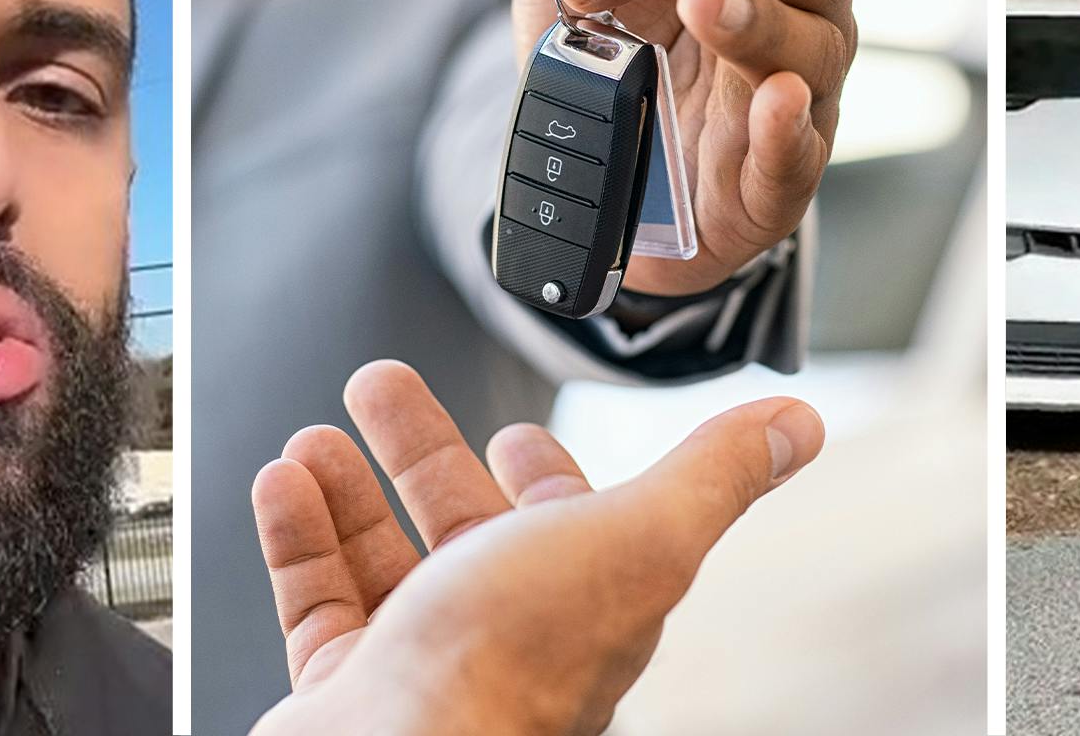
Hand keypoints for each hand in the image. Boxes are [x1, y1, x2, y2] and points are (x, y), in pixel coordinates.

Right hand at [247, 360, 824, 735]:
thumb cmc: (513, 666)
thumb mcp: (639, 537)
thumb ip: (711, 477)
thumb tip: (794, 427)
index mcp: (582, 601)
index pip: (569, 530)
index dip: (542, 476)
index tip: (513, 434)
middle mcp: (503, 636)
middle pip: (461, 529)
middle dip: (421, 452)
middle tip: (379, 389)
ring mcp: (421, 667)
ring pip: (382, 563)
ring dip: (350, 490)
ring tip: (317, 436)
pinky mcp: (345, 691)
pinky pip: (317, 603)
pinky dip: (299, 538)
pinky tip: (285, 485)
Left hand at [500, 0, 856, 295]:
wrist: (610, 165)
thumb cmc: (616, 44)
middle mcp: (801, 8)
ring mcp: (803, 96)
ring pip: (811, 52)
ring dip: (756, 22)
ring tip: (701, 1)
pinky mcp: (779, 181)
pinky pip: (800, 155)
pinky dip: (786, 129)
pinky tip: (775, 100)